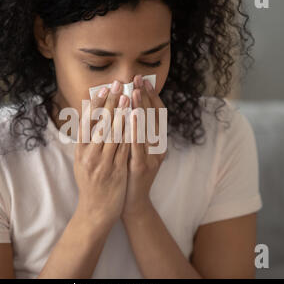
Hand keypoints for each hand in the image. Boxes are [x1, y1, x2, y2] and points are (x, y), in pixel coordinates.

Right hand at [74, 81, 130, 227]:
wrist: (95, 211)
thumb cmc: (90, 184)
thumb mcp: (82, 162)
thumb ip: (87, 143)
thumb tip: (90, 120)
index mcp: (80, 151)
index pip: (86, 122)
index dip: (95, 104)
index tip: (103, 88)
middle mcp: (89, 156)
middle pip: (100, 124)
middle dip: (110, 103)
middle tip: (118, 85)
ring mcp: (102, 164)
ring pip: (112, 134)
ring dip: (121, 114)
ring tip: (128, 97)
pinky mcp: (116, 172)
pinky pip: (124, 149)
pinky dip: (130, 134)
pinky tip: (136, 122)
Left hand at [121, 75, 166, 219]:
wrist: (131, 203)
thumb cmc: (129, 173)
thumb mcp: (134, 150)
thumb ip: (134, 131)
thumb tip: (126, 108)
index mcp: (156, 142)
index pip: (156, 114)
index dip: (150, 96)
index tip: (143, 80)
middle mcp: (157, 148)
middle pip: (153, 118)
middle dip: (144, 97)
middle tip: (138, 80)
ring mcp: (151, 158)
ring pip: (147, 130)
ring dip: (140, 110)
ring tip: (133, 93)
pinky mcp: (141, 167)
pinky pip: (138, 146)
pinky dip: (135, 130)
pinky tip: (130, 117)